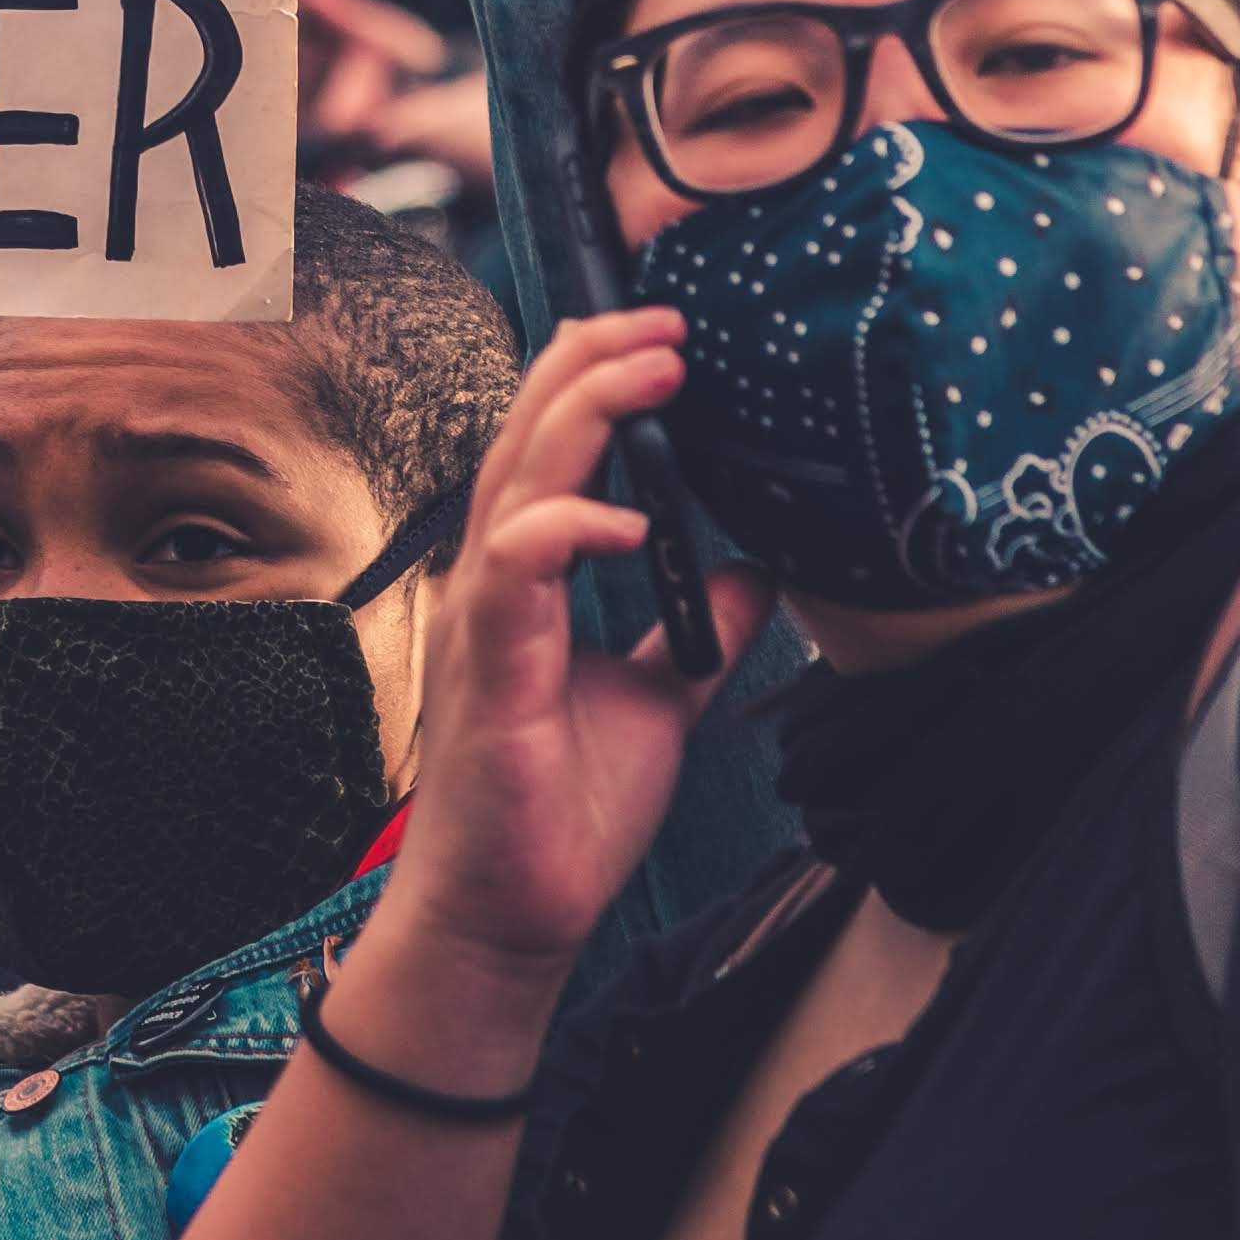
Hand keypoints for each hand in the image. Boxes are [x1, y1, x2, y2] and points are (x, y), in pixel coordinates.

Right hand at [376, 306, 773, 996]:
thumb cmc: (562, 811)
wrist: (513, 918)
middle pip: (527, 433)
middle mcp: (494, 580)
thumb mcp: (659, 700)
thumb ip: (698, 631)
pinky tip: (630, 521)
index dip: (596, 378)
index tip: (668, 338)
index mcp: (525, 578)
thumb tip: (755, 570)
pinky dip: (566, 531)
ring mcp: (483, 619)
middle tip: (667, 321)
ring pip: (516, 478)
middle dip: (592, 361)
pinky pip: (514, 572)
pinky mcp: (490, 672)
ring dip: (583, 412)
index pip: (549, 446)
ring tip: (655, 368)